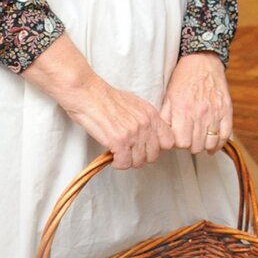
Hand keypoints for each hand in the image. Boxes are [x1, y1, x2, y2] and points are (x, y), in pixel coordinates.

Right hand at [61, 79, 175, 169]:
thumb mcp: (136, 105)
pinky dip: (117, 163)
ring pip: (138, 162)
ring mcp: (133, 133)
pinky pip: (124, 163)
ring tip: (119, 154)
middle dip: (141, 157)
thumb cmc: (107, 98)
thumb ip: (146, 120)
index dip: (157, 147)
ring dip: (128, 161)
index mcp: (152, 114)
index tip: (146, 147)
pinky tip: (112, 156)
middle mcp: (146, 124)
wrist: (88, 93)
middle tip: (129, 153)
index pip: (169, 141)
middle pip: (154, 155)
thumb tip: (150, 137)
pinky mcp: (119, 141)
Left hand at [161, 52, 232, 154]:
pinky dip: (220, 143)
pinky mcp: (226, 110)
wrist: (202, 61)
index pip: (181, 143)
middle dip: (191, 145)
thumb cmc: (183, 79)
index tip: (178, 138)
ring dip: (204, 145)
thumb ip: (165, 119)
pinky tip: (213, 144)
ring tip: (200, 139)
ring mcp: (215, 112)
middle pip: (196, 146)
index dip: (178, 143)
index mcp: (183, 111)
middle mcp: (200, 113)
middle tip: (189, 137)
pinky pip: (226, 135)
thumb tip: (164, 137)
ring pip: (211, 143)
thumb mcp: (168, 98)